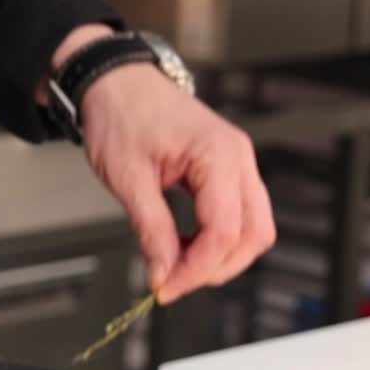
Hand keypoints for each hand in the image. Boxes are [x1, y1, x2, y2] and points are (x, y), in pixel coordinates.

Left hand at [53, 27, 275, 304]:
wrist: (115, 82)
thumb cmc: (120, 115)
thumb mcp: (128, 178)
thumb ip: (151, 229)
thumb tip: (164, 273)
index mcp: (217, 155)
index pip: (225, 231)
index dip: (197, 268)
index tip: (166, 287)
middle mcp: (238, 157)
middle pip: (254, 235)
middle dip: (216, 267)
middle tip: (172, 281)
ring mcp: (237, 162)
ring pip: (252, 228)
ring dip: (219, 256)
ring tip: (176, 263)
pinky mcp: (227, 169)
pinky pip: (238, 214)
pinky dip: (216, 238)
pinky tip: (184, 244)